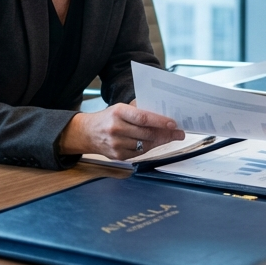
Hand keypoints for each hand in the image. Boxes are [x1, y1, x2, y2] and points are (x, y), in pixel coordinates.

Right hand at [59, 101, 184, 158]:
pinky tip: (154, 143)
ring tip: (168, 137)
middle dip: (165, 133)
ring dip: (159, 141)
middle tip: (178, 132)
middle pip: (147, 133)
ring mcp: (116, 144)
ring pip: (145, 145)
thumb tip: (162, 114)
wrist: (87, 133)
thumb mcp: (121, 108)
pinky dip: (148, 148)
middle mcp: (116, 128)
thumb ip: (139, 110)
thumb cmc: (108, 118)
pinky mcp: (118, 156)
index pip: (143, 118)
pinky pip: (139, 153)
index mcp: (118, 112)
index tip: (173, 124)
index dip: (160, 122)